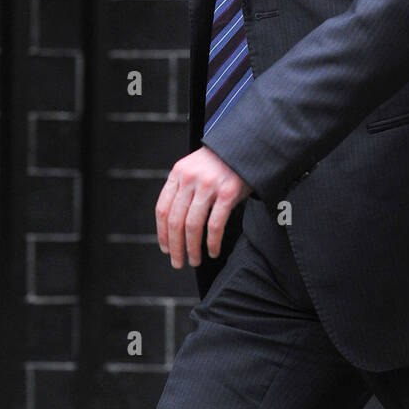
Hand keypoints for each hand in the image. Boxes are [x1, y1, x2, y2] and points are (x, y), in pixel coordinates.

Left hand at [156, 146, 252, 268]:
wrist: (246, 146)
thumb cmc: (220, 162)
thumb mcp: (195, 168)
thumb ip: (183, 189)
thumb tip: (174, 225)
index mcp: (178, 173)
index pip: (163, 209)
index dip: (162, 233)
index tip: (166, 248)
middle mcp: (190, 179)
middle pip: (175, 221)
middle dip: (175, 246)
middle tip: (178, 262)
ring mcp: (209, 185)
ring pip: (193, 226)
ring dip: (192, 248)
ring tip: (195, 260)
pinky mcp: (228, 193)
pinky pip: (215, 225)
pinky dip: (212, 243)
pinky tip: (212, 251)